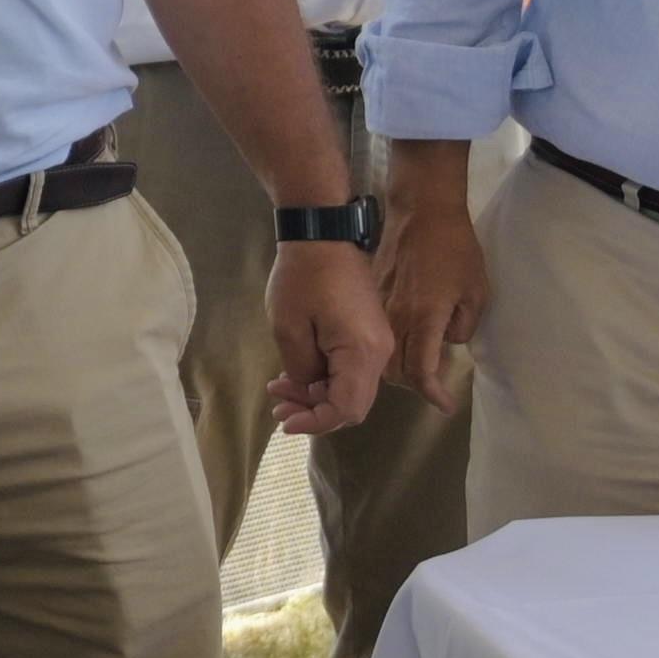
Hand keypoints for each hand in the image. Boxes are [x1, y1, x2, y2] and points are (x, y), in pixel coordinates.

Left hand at [267, 241, 392, 437]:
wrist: (322, 234)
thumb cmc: (302, 277)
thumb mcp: (289, 329)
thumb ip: (302, 370)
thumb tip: (311, 390)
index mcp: (363, 352)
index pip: (346, 408)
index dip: (316, 423)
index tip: (285, 421)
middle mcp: (380, 352)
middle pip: (353, 404)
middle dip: (314, 410)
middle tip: (278, 405)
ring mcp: (378, 342)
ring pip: (351, 388)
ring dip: (316, 394)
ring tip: (279, 388)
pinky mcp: (370, 334)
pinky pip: (351, 369)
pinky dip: (325, 378)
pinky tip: (295, 373)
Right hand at [379, 193, 487, 413]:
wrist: (421, 209)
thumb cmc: (455, 247)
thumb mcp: (476, 289)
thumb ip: (464, 324)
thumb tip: (448, 339)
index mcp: (424, 318)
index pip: (420, 371)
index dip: (432, 394)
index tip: (444, 404)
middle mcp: (397, 317)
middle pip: (394, 369)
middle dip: (412, 383)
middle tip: (431, 383)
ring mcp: (381, 304)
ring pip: (380, 351)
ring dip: (397, 365)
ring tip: (416, 363)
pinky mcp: (373, 292)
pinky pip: (376, 329)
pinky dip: (386, 343)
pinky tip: (401, 337)